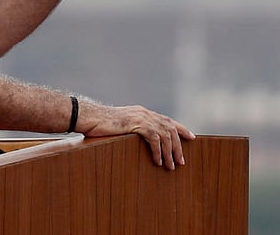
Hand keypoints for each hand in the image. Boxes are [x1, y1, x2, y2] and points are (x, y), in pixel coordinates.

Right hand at [78, 101, 195, 169]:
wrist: (89, 117)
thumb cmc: (100, 124)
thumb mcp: (120, 126)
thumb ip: (131, 130)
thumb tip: (138, 140)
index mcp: (142, 112)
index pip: (167, 120)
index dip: (180, 128)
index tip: (191, 137)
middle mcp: (144, 113)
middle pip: (170, 128)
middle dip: (178, 146)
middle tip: (181, 161)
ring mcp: (140, 117)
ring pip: (164, 134)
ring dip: (169, 152)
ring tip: (171, 166)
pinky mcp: (135, 123)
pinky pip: (153, 138)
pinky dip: (158, 151)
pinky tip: (157, 161)